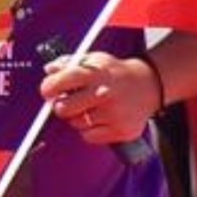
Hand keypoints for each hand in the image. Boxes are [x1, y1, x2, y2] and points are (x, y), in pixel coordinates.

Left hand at [39, 50, 156, 147]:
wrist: (148, 86)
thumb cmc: (117, 74)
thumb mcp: (95, 60)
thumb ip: (71, 63)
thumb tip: (50, 70)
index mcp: (96, 74)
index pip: (59, 82)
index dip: (48, 88)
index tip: (48, 91)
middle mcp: (105, 94)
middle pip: (62, 109)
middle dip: (61, 106)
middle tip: (69, 102)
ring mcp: (114, 114)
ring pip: (76, 124)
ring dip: (78, 118)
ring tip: (92, 109)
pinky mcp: (121, 130)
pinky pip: (89, 137)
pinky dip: (91, 131)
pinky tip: (101, 119)